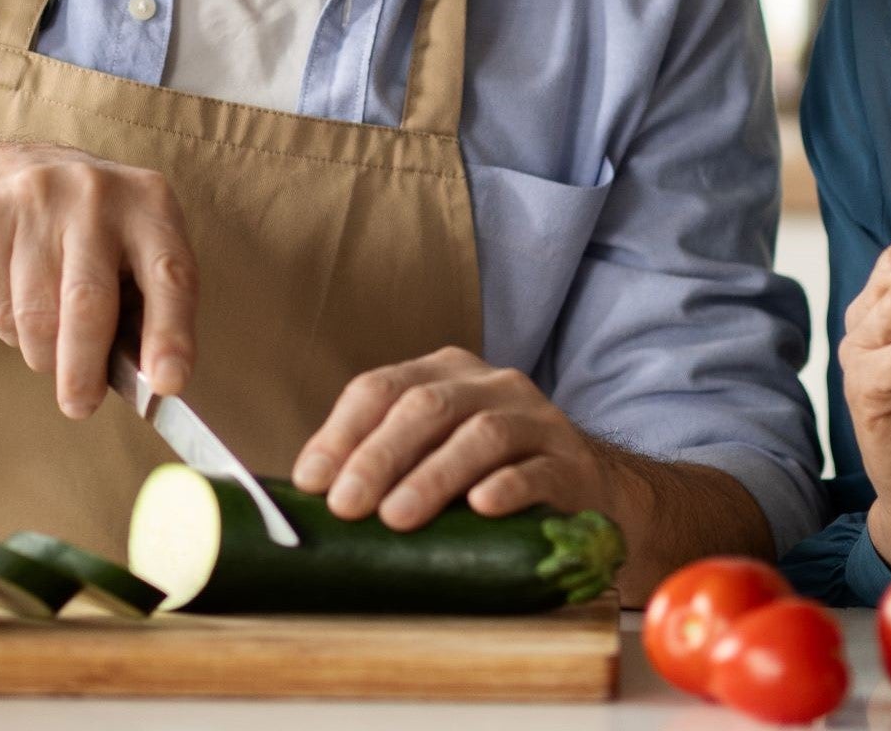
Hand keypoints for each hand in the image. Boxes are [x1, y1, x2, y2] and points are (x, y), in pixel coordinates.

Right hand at [0, 141, 195, 419]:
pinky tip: (14, 299)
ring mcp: (37, 199)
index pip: (170, 274)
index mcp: (148, 201)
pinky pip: (0, 308)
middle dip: (84, 369)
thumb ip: (142, 303)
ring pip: (39, 317)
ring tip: (47, 339)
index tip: (167, 384)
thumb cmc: (76, 231)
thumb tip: (148, 380)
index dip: (170, 333)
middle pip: (89, 304)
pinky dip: (10, 329)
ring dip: (44, 352)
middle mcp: (96, 192)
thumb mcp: (125, 246)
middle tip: (79, 406)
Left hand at [292, 347, 611, 528]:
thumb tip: (306, 495)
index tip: (312, 482)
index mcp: (443, 374)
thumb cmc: (485, 479)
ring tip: (397, 517)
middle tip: (347, 506)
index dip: (342, 433)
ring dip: (432, 476)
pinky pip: (536, 470)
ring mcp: (535, 420)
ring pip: (481, 434)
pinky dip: (505, 488)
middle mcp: (490, 385)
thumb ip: (378, 464)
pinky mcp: (571, 464)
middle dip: (378, 456)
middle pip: (426, 406)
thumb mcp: (429, 457)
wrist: (583, 494)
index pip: (382, 388)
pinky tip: (479, 509)